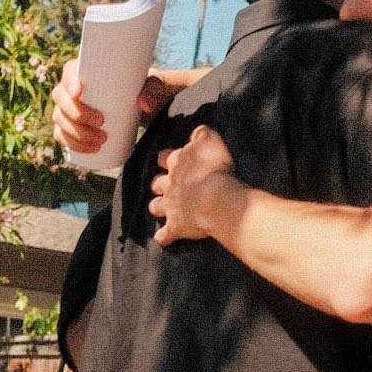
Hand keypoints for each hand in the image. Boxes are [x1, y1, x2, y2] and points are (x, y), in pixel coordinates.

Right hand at [51, 62, 198, 157]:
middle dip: (76, 114)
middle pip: (60, 99)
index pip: (68, 72)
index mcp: (85, 70)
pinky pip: (61, 136)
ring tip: (101, 141)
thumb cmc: (144, 88)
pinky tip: (87, 149)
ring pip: (60, 120)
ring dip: (76, 133)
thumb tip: (144, 105)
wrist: (144, 107)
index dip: (68, 82)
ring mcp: (69, 109)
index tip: (79, 92)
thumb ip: (153, 89)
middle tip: (102, 123)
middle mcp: (72, 89)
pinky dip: (71, 144)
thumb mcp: (153, 84)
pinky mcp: (72, 127)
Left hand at [148, 125, 237, 244]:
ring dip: (157, 207)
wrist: (216, 199)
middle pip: (156, 183)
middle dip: (158, 184)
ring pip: (156, 206)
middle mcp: (169, 184)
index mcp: (177, 162)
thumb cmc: (215, 168)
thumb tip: (197, 132)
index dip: (166, 159)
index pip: (165, 157)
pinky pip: (165, 235)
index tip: (167, 160)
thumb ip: (202, 134)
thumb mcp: (211, 141)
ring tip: (159, 209)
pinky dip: (163, 237)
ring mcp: (170, 206)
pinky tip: (162, 239)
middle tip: (162, 186)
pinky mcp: (176, 226)